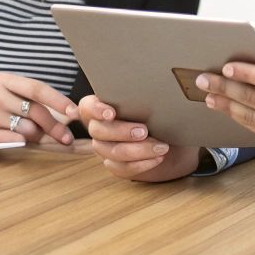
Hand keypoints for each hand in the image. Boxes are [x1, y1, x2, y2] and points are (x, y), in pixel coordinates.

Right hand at [0, 73, 75, 145]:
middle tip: (66, 138)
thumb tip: (63, 113)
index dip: (58, 100)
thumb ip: (28, 96)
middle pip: (36, 112)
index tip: (74, 111)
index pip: (37, 89)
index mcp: (3, 80)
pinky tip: (20, 140)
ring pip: (27, 130)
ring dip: (38, 136)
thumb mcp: (2, 87)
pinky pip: (14, 142)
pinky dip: (22, 142)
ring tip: (37, 136)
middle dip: (55, 127)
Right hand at [73, 95, 200, 182]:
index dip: (96, 110)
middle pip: (100, 132)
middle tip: (144, 131)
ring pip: (114, 153)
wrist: (166, 134)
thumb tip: (153, 85)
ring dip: (139, 150)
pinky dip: (142, 164)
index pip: (88, 107)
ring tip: (161, 146)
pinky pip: (123, 168)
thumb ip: (142, 94)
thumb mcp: (149, 98)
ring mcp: (104, 148)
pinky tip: (158, 158)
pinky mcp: (115, 165)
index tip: (111, 113)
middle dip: (123, 132)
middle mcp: (98, 128)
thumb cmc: (155, 110)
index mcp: (99, 107)